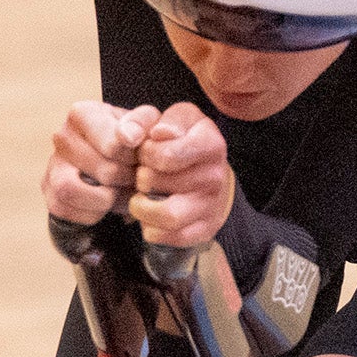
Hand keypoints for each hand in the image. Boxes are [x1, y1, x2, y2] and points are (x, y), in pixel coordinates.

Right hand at [40, 101, 142, 225]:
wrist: (113, 163)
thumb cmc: (131, 141)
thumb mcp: (145, 125)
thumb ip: (142, 123)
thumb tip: (128, 137)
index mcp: (83, 113)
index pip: (114, 146)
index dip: (135, 159)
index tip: (140, 157)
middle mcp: (62, 136)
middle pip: (104, 172)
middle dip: (127, 180)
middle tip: (135, 177)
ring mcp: (52, 165)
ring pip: (73, 190)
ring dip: (105, 199)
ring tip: (119, 191)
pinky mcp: (50, 192)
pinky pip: (68, 210)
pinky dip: (92, 213)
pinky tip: (104, 202)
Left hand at [128, 103, 233, 250]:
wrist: (208, 170)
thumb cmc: (181, 140)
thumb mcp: (166, 119)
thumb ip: (147, 118)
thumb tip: (156, 134)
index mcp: (210, 142)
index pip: (166, 155)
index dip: (145, 153)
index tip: (147, 151)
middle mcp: (215, 175)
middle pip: (158, 183)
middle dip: (141, 178)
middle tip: (144, 174)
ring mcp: (212, 205)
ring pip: (167, 216)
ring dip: (142, 207)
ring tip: (141, 197)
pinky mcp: (206, 229)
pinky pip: (172, 238)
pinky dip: (152, 229)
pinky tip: (151, 215)